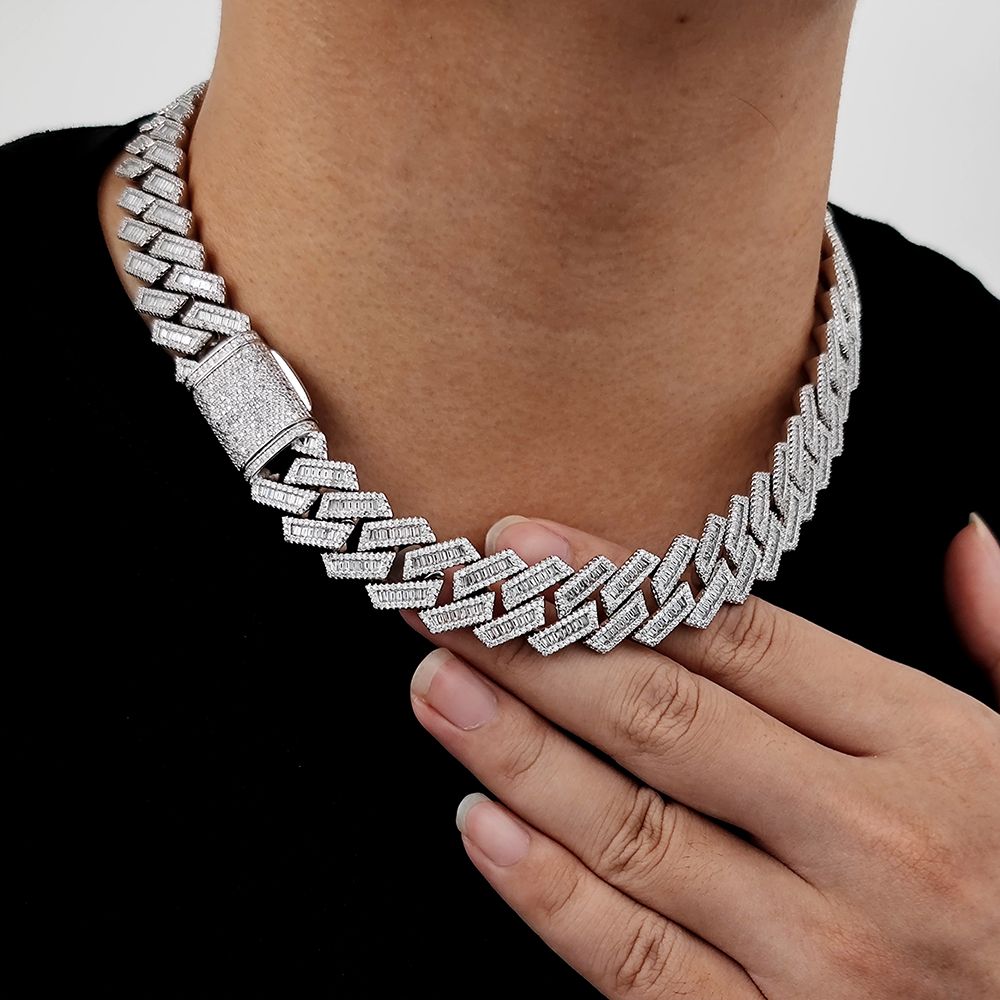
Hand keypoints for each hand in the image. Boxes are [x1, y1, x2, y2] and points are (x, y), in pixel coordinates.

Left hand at [405, 514, 999, 998]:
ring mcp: (816, 955)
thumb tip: (962, 535)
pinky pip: (640, 966)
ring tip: (438, 687)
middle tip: (448, 603)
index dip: (609, 585)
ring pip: (629, 830)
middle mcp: (864, 841)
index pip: (733, 635)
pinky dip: (550, 896)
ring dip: (516, 753)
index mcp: (929, 749)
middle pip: (660, 717)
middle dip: (533, 650)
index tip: (522, 547)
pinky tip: (483, 831)